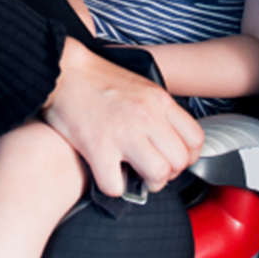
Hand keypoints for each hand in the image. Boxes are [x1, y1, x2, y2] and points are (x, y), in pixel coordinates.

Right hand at [41, 38, 204, 196]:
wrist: (62, 70)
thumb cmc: (96, 78)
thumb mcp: (139, 85)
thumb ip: (157, 110)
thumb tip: (168, 139)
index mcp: (158, 100)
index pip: (195, 139)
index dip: (187, 156)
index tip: (172, 158)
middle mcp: (146, 115)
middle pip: (180, 161)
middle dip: (168, 172)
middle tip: (151, 168)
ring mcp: (123, 132)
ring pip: (158, 175)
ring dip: (147, 183)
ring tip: (133, 174)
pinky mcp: (97, 147)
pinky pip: (117, 186)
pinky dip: (112, 186)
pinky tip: (107, 173)